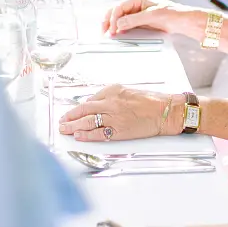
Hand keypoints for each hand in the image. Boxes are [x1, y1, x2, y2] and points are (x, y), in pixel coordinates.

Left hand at [58, 85, 179, 140]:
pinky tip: (78, 136)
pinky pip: (99, 134)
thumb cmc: (151, 101)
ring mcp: (114, 117)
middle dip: (70, 116)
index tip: (71, 112)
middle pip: (84, 110)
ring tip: (64, 129)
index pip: (90, 100)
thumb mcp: (127, 92)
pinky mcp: (120, 130)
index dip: (78, 108)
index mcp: (113, 90)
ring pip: (88, 121)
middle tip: (61, 121)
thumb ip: (111, 98)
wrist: (166, 111)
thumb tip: (96, 105)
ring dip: (73, 126)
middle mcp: (111, 102)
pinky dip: (87, 135)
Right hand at [101, 0, 199, 37]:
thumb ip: (134, 20)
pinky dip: (119, 29)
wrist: (184, 22)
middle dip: (108, 21)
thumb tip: (118, 24)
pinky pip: (126, 25)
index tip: (112, 29)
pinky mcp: (140, 22)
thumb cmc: (172, 13)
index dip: (113, 18)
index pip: (119, 7)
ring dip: (112, 26)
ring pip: (119, 19)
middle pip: (116, 11)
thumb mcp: (153, 16)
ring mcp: (137, 14)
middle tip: (104, 33)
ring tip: (108, 35)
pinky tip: (117, 35)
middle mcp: (136, 4)